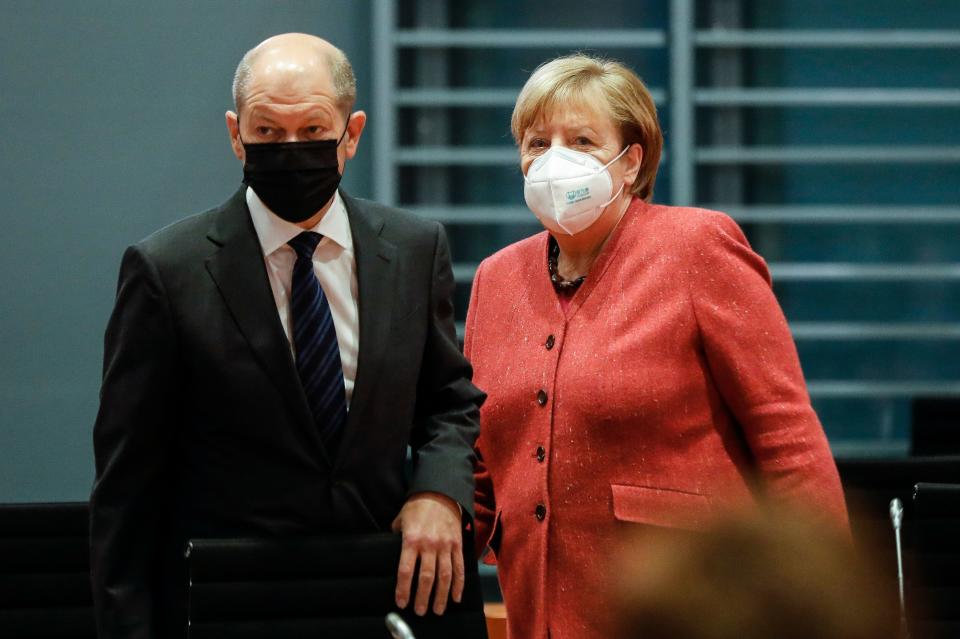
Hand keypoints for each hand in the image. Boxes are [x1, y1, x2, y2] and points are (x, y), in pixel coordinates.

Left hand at [391, 492, 463, 615]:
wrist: (440, 491)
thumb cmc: (417, 506)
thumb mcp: (401, 519)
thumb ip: (396, 536)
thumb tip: (389, 550)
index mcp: (412, 540)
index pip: (406, 570)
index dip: (403, 589)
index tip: (401, 602)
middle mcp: (429, 545)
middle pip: (426, 577)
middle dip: (423, 597)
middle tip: (420, 611)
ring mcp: (445, 545)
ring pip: (444, 576)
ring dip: (441, 596)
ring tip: (437, 610)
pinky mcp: (457, 544)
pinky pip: (459, 567)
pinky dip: (458, 584)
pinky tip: (456, 597)